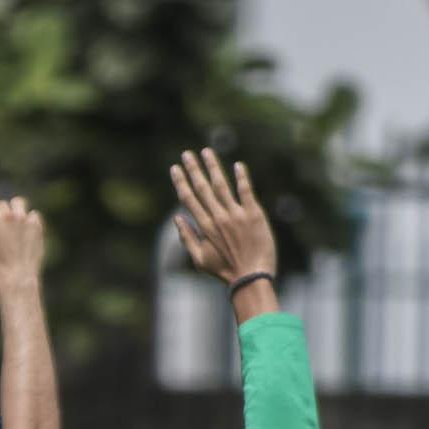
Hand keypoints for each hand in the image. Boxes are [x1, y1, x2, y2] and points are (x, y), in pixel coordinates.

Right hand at [0, 190, 45, 283]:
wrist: (17, 276)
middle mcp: (8, 215)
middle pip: (1, 204)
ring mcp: (23, 218)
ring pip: (18, 203)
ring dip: (14, 210)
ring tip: (14, 223)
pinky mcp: (36, 225)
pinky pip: (32, 214)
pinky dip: (28, 220)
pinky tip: (25, 232)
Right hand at [170, 149, 276, 286]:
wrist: (252, 277)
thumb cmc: (225, 271)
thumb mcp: (199, 260)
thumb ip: (187, 238)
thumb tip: (177, 219)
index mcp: (204, 226)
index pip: (189, 198)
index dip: (181, 181)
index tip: (175, 168)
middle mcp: (218, 216)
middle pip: (203, 187)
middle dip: (193, 169)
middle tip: (187, 154)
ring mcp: (237, 214)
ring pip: (222, 184)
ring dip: (213, 167)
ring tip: (207, 152)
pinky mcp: (254, 214)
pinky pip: (246, 191)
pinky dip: (242, 177)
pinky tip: (238, 165)